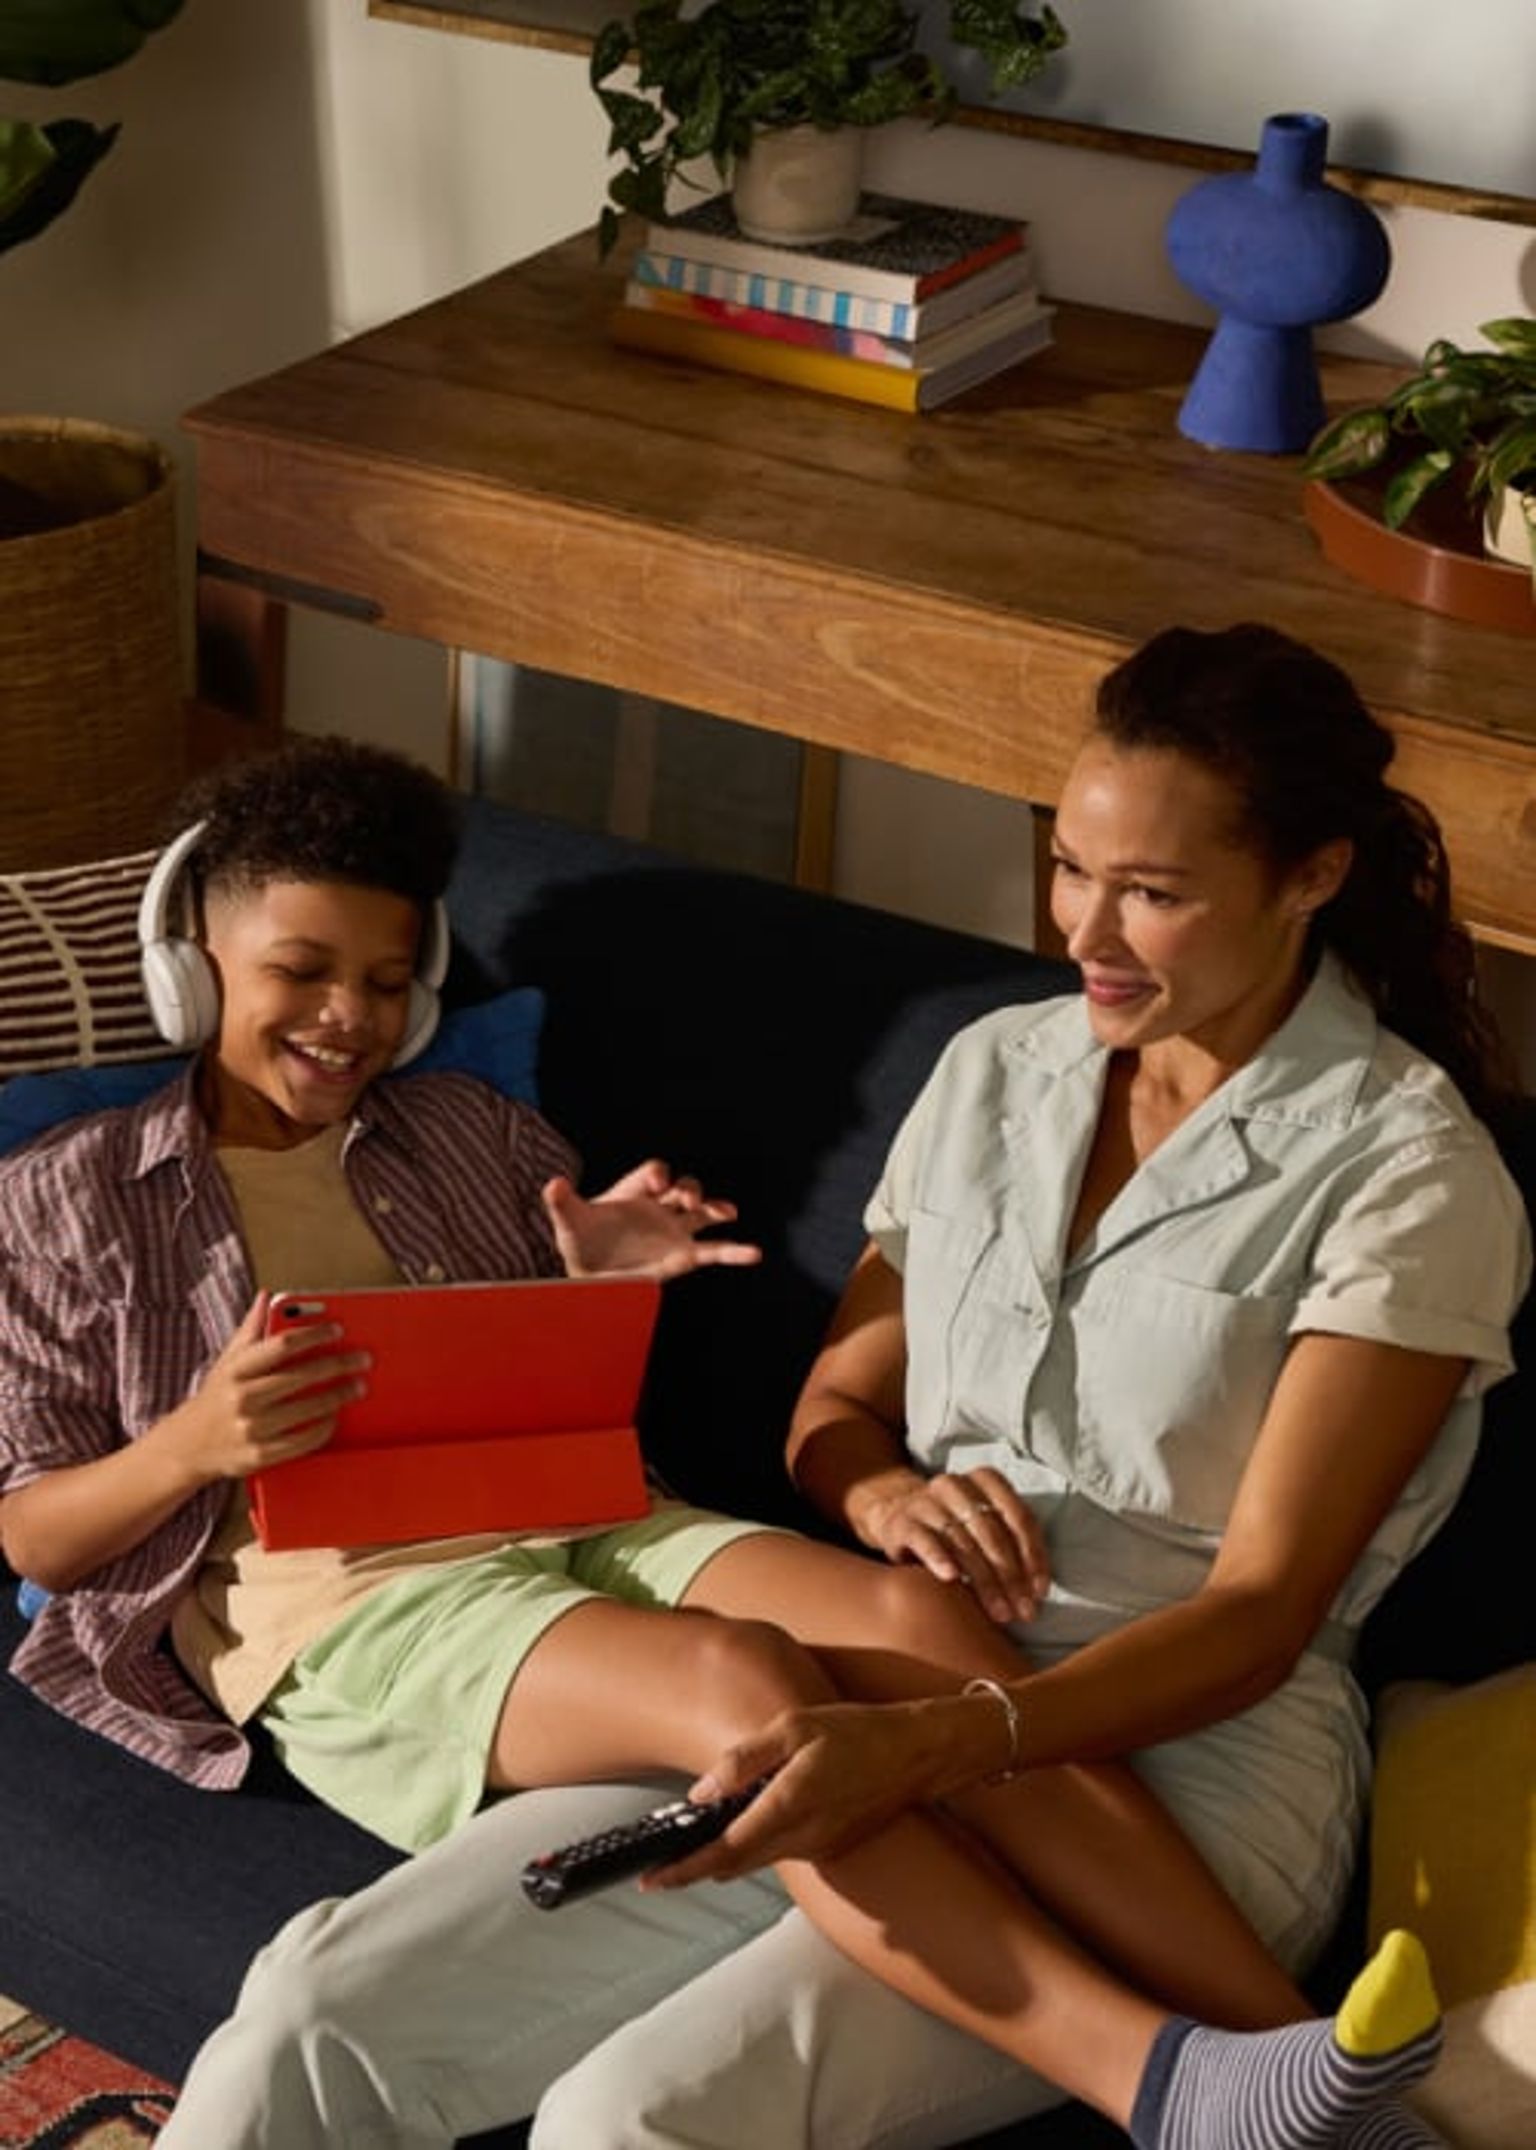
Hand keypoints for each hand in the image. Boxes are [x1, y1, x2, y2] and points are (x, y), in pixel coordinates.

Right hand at [157, 1294, 370, 1486]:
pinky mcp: (258, 1456)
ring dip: (337, 1396)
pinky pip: (302, 1441)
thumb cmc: (215, 1397)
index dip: (314, 1334)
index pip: (282, 1344)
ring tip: (358, 1386)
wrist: (186, 1446)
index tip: (338, 1330)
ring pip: (306, 1410)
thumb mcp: (227, 1360)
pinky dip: (323, 1429)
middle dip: (337, 1365)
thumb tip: (267, 1295)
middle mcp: (242, 1397)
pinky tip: (335, 1417)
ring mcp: (251, 1429)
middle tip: (362, 1359)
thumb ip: (251, 1328)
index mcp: (236, 1369)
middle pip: (301, 1376)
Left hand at [542, 1160, 761, 1281]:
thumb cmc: (580, 1243)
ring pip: (702, 1213)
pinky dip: (735, 1252)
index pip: (653, 1173)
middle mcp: (658, 1208)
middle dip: (687, 1188)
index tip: (658, 1184)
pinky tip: (753, 1253)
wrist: (589, 1277)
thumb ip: (562, 1203)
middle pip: (683, 1187)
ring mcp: (674, 1231)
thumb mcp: (569, 1222)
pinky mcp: (683, 1256)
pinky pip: (714, 1251)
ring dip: (715, 1208)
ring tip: (727, 1211)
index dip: (658, 1174)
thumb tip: (552, 1184)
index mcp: (634, 1192)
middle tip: (684, 1198)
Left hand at [640, 1697, 957, 1887]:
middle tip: (661, 1864)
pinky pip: (781, 1853)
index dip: (684, 1870)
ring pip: (757, 1861)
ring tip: (696, 1840)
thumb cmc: (856, 1732)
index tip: (652, 1880)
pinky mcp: (830, 1847)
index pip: (724, 1851)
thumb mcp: (793, 1727)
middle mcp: (804, 1837)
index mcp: (790, 1806)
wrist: (916, 1753)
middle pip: (735, 1866)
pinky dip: (756, 1847)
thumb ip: (744, 1761)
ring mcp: (819, 1847)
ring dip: (726, 1857)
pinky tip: (747, 1824)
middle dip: (696, 1868)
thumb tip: (700, 1792)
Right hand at [854, 1466, 1047, 1627]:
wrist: (897, 1515)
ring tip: (998, 1611)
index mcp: (984, 1480)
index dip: (1033, 1555)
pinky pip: (924, 1540)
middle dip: (1011, 1576)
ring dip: (984, 1581)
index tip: (1040, 1592)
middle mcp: (955, 1485)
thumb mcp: (985, 1524)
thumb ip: (1012, 1543)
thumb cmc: (955, 1526)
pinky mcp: (902, 1521)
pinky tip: (952, 1579)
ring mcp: (925, 1501)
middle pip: (992, 1532)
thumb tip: (1039, 1590)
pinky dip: (939, 1558)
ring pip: (962, 1540)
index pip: (1018, 1516)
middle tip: (1023, 1611)